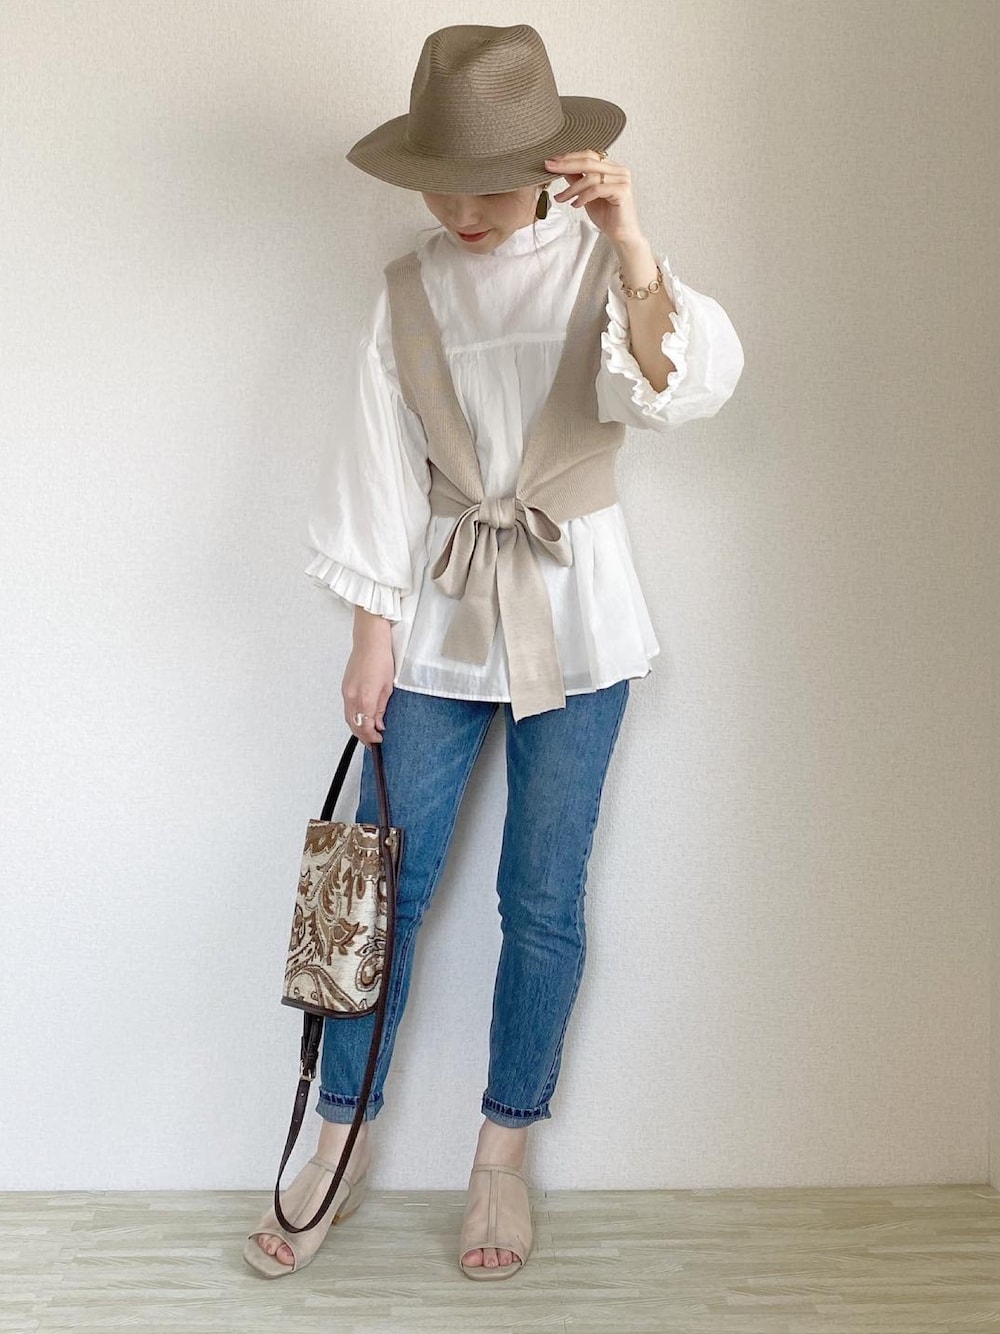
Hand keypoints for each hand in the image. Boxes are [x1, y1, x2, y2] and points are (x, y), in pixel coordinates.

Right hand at [343, 610, 393, 745]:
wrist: (369, 642)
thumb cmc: (381, 659)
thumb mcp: (387, 688)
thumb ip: (381, 709)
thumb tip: (379, 724)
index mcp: (364, 697)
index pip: (366, 727)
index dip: (372, 737)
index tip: (379, 741)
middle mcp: (352, 697)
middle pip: (354, 725)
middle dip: (363, 737)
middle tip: (373, 742)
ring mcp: (346, 692)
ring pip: (349, 718)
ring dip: (357, 728)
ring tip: (368, 733)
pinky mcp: (344, 688)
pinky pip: (347, 709)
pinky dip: (354, 718)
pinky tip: (362, 719)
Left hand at [544, 150, 643, 247]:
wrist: (621, 236)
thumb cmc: (607, 216)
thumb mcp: (586, 195)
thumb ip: (577, 180)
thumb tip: (561, 168)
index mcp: (612, 168)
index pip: (589, 156)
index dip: (569, 157)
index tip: (551, 162)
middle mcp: (619, 170)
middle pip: (589, 161)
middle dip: (566, 164)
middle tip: (549, 167)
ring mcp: (622, 180)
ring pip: (590, 177)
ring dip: (572, 188)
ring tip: (561, 198)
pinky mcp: (622, 191)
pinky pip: (596, 189)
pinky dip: (583, 197)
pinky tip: (576, 205)